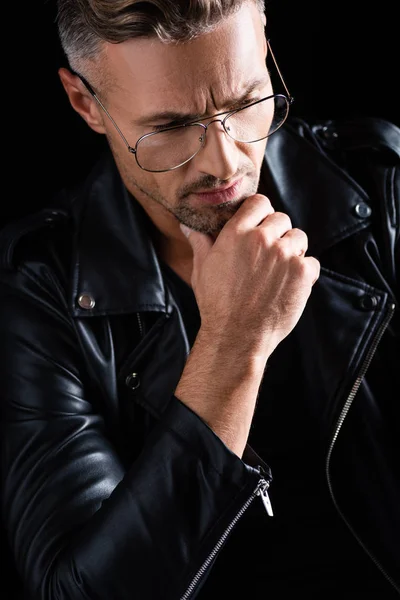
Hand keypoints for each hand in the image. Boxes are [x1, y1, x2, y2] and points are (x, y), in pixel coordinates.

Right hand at [181, 194, 319, 358]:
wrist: (236, 335)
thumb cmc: (216, 304)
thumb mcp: (202, 270)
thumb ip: (200, 243)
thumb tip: (189, 227)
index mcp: (237, 232)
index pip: (260, 203)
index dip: (262, 213)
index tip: (261, 227)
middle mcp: (262, 238)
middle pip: (282, 219)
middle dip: (278, 234)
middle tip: (269, 256)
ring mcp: (284, 255)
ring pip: (299, 238)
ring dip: (293, 251)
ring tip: (279, 272)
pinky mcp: (302, 273)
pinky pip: (312, 262)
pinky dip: (305, 273)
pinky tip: (289, 286)